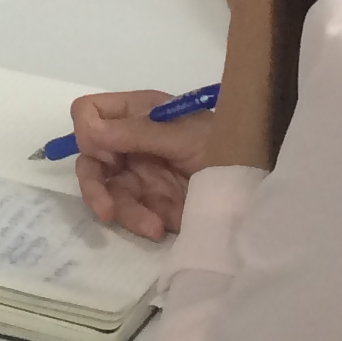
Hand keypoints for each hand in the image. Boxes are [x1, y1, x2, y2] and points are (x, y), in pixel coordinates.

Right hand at [68, 90, 214, 238]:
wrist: (252, 188)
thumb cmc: (222, 145)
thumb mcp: (183, 134)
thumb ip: (137, 132)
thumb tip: (90, 130)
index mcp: (138, 113)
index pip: (90, 112)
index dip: (89, 133)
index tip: (109, 155)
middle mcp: (131, 142)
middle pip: (89, 157)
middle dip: (93, 184)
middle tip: (106, 206)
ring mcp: (139, 174)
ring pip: (104, 190)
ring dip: (121, 210)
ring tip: (150, 225)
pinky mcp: (149, 204)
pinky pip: (127, 213)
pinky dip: (138, 222)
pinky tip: (159, 227)